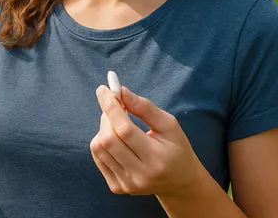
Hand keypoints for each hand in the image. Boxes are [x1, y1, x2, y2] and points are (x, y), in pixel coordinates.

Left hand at [90, 85, 201, 199]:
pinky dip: (102, 141)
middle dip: (107, 115)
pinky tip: (116, 138)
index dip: (112, 107)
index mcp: (157, 158)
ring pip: (99, 147)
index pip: (125, 130)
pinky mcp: (117, 187)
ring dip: (104, 127)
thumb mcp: (169, 124)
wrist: (179, 182)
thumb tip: (120, 91)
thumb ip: (144, 107)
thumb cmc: (176, 148)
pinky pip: (98, 157)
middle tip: (114, 104)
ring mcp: (126, 184)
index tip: (103, 89)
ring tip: (118, 123)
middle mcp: (140, 175)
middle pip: (109, 139)